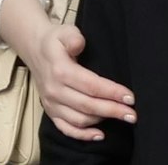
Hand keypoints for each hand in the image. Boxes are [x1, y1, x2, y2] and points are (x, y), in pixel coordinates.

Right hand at [26, 20, 135, 139]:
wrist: (35, 50)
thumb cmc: (55, 41)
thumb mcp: (64, 31)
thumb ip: (73, 37)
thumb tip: (79, 45)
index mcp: (61, 71)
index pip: (91, 86)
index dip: (112, 93)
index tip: (130, 98)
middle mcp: (55, 90)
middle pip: (88, 106)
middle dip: (113, 110)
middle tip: (132, 114)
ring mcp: (51, 103)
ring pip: (79, 119)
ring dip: (102, 121)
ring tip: (121, 117)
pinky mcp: (50, 112)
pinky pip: (66, 129)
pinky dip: (82, 136)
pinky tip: (100, 135)